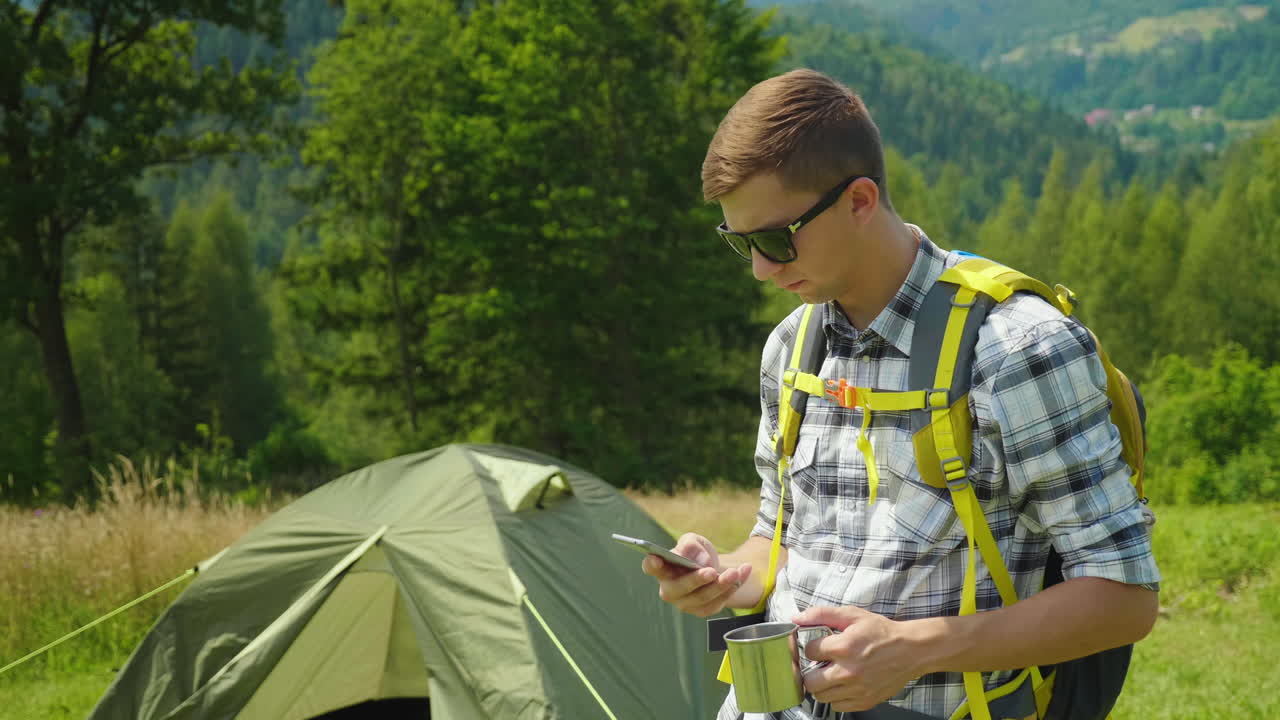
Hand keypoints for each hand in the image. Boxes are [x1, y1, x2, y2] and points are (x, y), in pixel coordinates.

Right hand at [641, 532, 751, 616]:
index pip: (651, 567)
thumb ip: (693, 546)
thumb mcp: (695, 542)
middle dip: (697, 580)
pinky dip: (732, 588)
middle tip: (712, 571)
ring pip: (702, 598)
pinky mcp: (701, 610)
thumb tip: (701, 561)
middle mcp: (669, 589)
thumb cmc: (697, 554)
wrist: (713, 567)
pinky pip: (717, 603)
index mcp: (662, 568)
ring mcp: (684, 603)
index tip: (656, 558)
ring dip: (721, 585)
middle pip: (679, 588)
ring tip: (736, 572)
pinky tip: (742, 574)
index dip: (652, 564)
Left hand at [794, 605, 923, 711]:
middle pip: (810, 681)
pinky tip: (844, 685)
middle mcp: (848, 671)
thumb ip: (822, 614)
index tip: (820, 647)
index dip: (812, 647)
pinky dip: (837, 697)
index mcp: (843, 647)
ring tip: (832, 674)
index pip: (809, 651)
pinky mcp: (865, 701)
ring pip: (821, 696)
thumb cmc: (882, 632)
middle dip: (811, 671)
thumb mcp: (853, 615)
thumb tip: (797, 618)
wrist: (911, 650)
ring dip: (822, 685)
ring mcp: (856, 689)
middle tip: (821, 665)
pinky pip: (837, 706)